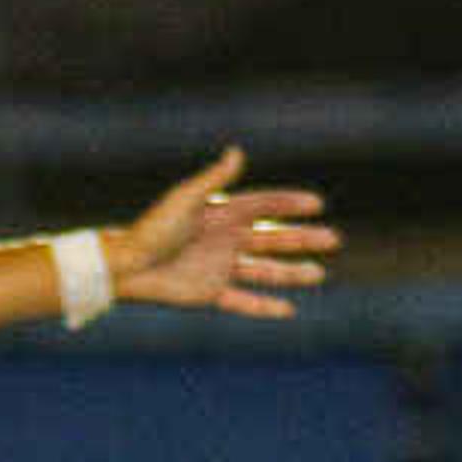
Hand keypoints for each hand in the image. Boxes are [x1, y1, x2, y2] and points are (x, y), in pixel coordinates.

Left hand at [109, 148, 341, 320]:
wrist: (128, 267)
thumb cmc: (152, 229)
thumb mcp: (185, 200)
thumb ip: (213, 180)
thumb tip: (237, 152)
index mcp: (222, 214)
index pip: (264, 206)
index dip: (290, 204)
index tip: (317, 204)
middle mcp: (226, 240)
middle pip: (273, 238)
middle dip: (303, 239)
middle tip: (334, 240)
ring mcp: (220, 267)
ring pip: (265, 270)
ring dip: (292, 273)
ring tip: (320, 274)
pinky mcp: (211, 293)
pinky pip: (244, 300)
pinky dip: (265, 306)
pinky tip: (288, 309)